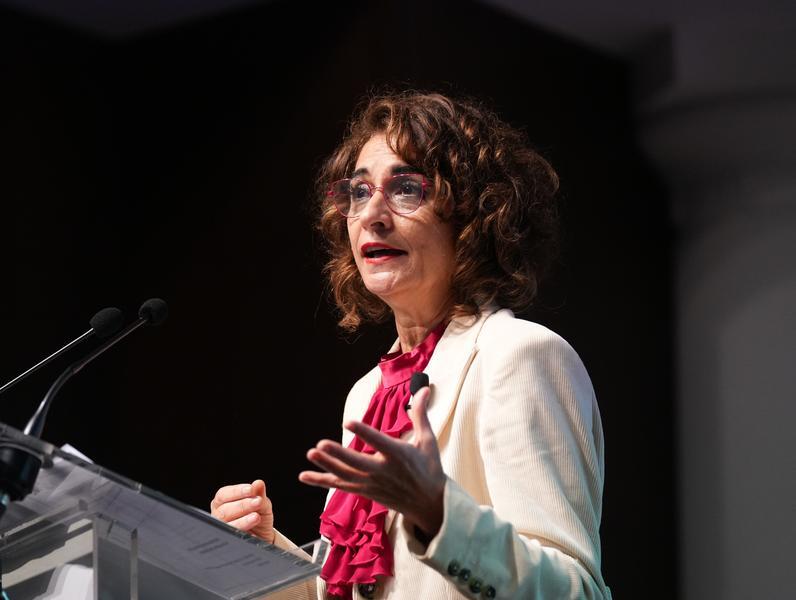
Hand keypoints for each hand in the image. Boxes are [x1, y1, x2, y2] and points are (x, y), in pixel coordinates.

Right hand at [210, 479, 274, 542]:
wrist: (263, 535)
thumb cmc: (259, 514)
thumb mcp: (262, 504)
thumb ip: (259, 494)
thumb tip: (258, 483)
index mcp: (222, 502)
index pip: (223, 495)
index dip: (236, 491)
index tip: (250, 489)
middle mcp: (218, 515)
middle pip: (224, 510)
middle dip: (242, 505)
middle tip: (257, 502)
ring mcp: (222, 530)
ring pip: (226, 525)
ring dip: (243, 520)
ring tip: (256, 517)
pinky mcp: (228, 542)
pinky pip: (232, 538)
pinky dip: (243, 533)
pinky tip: (253, 532)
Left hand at [299, 387, 445, 538]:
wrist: (430, 504)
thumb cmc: (429, 469)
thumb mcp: (428, 441)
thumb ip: (420, 414)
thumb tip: (423, 388)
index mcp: (399, 456)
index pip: (379, 442)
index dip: (363, 432)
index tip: (348, 423)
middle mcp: (383, 471)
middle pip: (356, 462)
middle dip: (338, 455)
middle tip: (320, 445)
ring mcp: (371, 483)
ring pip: (345, 475)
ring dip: (326, 465)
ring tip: (311, 453)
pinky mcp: (364, 491)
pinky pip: (340, 486)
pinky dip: (321, 481)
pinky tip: (305, 475)